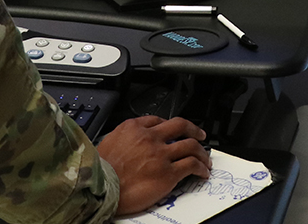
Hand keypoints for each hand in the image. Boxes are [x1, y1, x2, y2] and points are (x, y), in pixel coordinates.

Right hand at [96, 115, 210, 214]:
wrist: (102, 188)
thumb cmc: (101, 170)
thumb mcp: (109, 142)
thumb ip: (124, 137)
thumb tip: (130, 141)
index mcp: (133, 128)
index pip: (158, 119)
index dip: (170, 124)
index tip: (176, 130)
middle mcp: (150, 137)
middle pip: (180, 125)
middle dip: (193, 129)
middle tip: (200, 134)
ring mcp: (160, 154)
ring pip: (190, 145)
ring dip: (201, 151)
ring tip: (205, 157)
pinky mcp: (168, 173)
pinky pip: (191, 165)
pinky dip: (201, 168)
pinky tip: (202, 172)